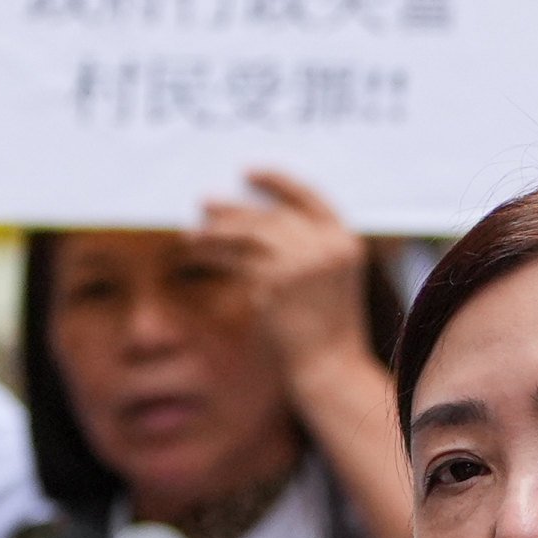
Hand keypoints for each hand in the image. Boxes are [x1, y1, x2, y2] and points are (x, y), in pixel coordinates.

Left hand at [201, 171, 375, 382]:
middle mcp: (326, 247)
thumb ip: (309, 247)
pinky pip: (238, 261)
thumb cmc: (328, 330)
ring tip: (191, 233)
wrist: (331, 366)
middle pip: (271, 216)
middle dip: (234, 209)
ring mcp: (302, 263)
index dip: (277, 181)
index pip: (310, 195)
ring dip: (216, 232)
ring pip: (249, 235)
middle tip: (203, 201)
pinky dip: (214, 255)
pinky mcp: (276, 283)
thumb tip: (258, 223)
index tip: (248, 171)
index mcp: (345, 241)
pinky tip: (196, 253)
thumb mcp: (332, 279)